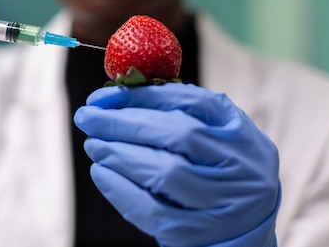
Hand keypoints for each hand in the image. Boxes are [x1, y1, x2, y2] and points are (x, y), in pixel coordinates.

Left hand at [74, 83, 279, 246]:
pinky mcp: (199, 233)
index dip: (142, 95)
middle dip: (123, 123)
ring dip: (119, 155)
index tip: (104, 95)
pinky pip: (153, 210)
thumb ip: (173, 115)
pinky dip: (120, 189)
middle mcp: (240, 165)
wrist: (241, 233)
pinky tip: (101, 173)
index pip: (190, 101)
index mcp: (239, 131)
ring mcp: (223, 202)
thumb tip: (113, 99)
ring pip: (164, 172)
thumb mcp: (210, 138)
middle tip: (87, 118)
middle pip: (176, 134)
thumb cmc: (214, 174)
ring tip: (93, 145)